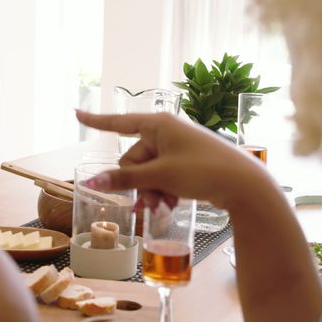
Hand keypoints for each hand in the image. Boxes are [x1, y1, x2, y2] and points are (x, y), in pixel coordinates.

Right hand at [75, 110, 270, 211]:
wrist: (245, 185)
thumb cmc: (203, 170)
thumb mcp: (160, 176)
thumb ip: (125, 179)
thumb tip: (92, 182)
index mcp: (158, 125)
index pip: (119, 122)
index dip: (96, 121)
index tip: (76, 113)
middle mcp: (167, 132)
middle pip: (134, 159)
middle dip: (137, 184)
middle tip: (148, 205)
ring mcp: (178, 148)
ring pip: (148, 172)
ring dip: (150, 192)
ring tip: (161, 209)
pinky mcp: (188, 163)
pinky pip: (163, 176)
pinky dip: (163, 191)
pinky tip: (171, 205)